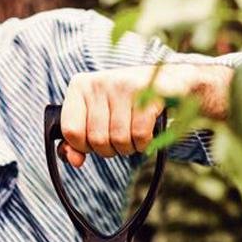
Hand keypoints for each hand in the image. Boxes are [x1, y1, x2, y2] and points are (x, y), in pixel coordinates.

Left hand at [59, 64, 231, 167]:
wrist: (170, 82)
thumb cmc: (125, 105)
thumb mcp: (96, 118)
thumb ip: (76, 141)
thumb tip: (74, 161)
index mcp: (80, 86)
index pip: (70, 130)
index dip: (82, 146)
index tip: (93, 140)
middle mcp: (100, 81)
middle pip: (96, 140)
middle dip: (108, 149)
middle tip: (119, 138)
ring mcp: (125, 84)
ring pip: (118, 140)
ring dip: (127, 148)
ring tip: (132, 135)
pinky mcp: (149, 92)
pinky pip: (139, 135)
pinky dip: (143, 143)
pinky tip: (146, 134)